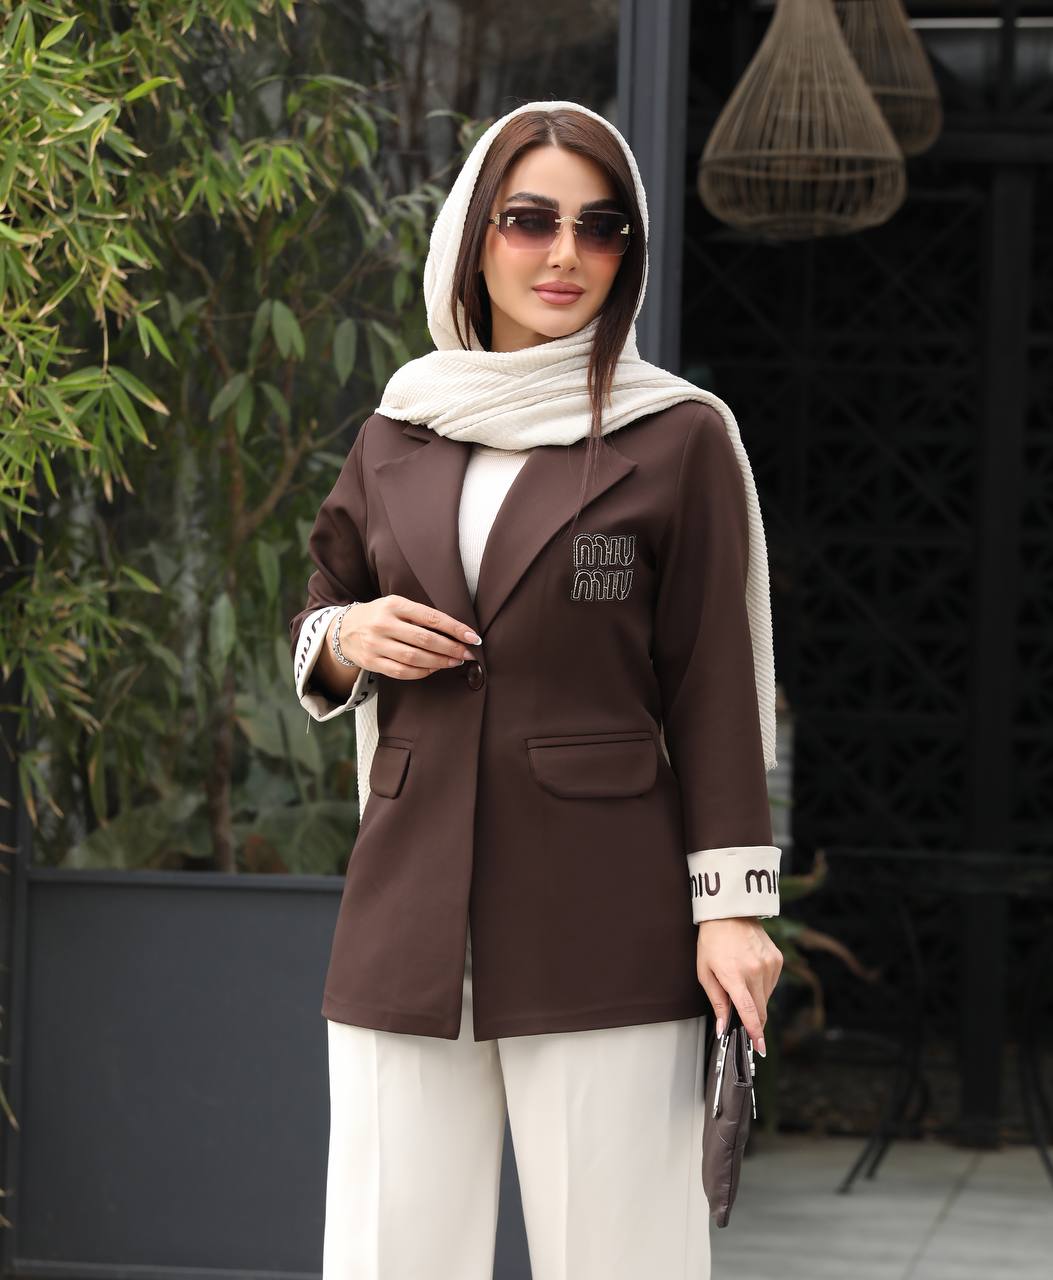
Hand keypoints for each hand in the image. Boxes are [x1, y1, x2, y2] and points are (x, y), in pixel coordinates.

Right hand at [336, 595, 480, 680]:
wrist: (343, 628)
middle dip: (451, 648)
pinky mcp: (372, 662)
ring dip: (439, 662)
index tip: (472, 638)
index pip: (431, 617)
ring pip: (414, 658)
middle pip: (425, 639)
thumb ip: (420, 615)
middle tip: (467, 654)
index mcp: (394, 605)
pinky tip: (433, 668)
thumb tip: (455, 632)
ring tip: (453, 662)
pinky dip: (421, 672)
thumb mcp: (396, 605)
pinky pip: (402, 671)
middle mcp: (384, 624)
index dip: (455, 629)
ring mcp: (376, 644)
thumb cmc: (378, 615)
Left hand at [695, 917, 782, 1054]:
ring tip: (741, 984)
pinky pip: (772, 983)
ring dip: (756, 1000)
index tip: (759, 1047)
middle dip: (754, 1022)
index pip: (749, 1011)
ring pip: (766, 997)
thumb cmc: (712, 942)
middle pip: (760, 1009)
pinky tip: (751, 974)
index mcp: (734, 976)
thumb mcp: (705, 972)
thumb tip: (724, 1025)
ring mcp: (769, 964)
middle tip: (748, 1027)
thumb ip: (717, 1001)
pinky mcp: (777, 959)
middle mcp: (755, 971)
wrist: (729, 913)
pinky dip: (762, 986)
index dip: (754, 1032)